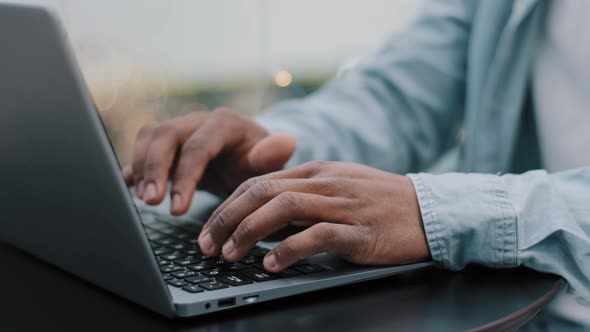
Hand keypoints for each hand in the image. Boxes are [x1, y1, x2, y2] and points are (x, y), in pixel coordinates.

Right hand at [123, 108, 295, 214]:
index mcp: (225, 123)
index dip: (185, 177)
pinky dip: (134, 165)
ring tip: (145, 199)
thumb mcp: (268, 162)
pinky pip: (143, 146)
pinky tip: (128, 184)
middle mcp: (198, 120)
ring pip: (150, 137)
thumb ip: (273, 154)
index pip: (198, 147)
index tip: (179, 208)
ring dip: (142, 167)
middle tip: (151, 202)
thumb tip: (287, 142)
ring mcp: (180, 129)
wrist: (245, 155)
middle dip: (155, 170)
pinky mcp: (167, 142)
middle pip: (166, 136)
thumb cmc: (257, 161)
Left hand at [198, 161, 430, 271]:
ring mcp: (343, 205)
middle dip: (227, 218)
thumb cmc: (379, 203)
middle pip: (263, 192)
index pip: (259, 181)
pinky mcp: (360, 231)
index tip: (208, 230)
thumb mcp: (338, 189)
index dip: (228, 206)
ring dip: (249, 232)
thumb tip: (261, 220)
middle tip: (206, 245)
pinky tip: (271, 264)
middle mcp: (326, 183)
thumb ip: (302, 199)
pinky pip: (317, 236)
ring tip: (229, 255)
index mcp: (317, 171)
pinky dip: (289, 249)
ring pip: (285, 209)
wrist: (429, 210)